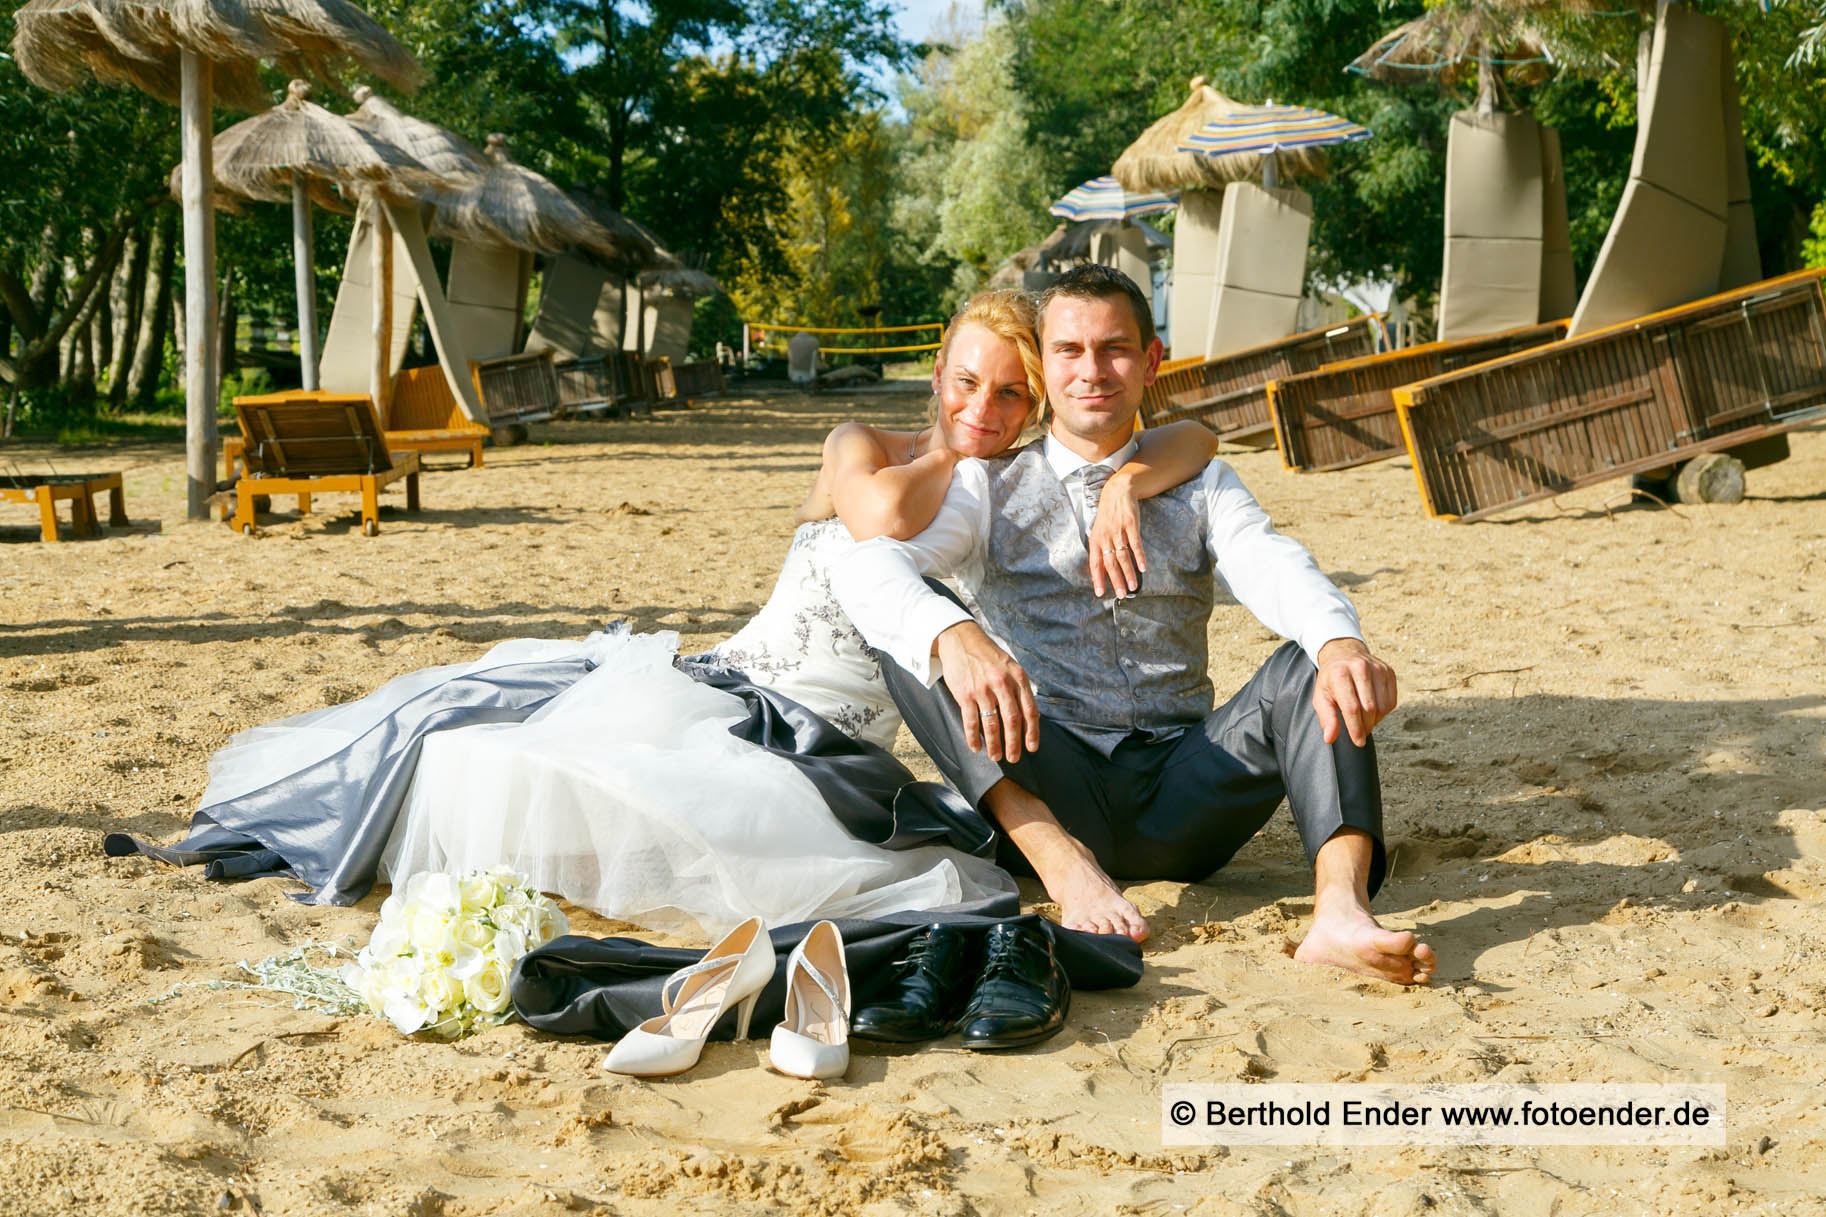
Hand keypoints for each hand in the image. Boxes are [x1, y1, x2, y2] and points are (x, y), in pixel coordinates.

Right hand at [934, 622, 1040, 762]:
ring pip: (991, 724)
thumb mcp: (1011, 666)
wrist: (961, 640)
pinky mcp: (965, 694)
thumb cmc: (989, 656)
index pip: (1029, 710)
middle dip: (1014, 743)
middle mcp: (1002, 683)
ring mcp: (982, 689)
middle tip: (1014, 758)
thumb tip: (1027, 718)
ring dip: (994, 745)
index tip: (1032, 748)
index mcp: (1018, 677)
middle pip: (1012, 720)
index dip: (1032, 732)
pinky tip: (976, 747)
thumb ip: (1020, 689)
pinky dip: (973, 737)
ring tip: (995, 757)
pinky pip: (970, 721)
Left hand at [1087, 472, 1143, 596]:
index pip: (1095, 563)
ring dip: (1129, 573)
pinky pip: (1135, 544)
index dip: (1097, 579)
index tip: (1100, 593)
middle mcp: (1105, 536)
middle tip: (1122, 594)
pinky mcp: (1131, 524)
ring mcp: (1118, 530)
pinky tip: (1143, 568)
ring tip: (1133, 586)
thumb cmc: (1108, 514)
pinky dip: (1139, 557)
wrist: (1117, 491)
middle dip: (1116, 581)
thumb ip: (1101, 548)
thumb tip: (1102, 568)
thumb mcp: (1099, 530)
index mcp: (1095, 539)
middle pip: (1110, 563)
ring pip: (1123, 556)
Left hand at [1312, 639, 1397, 746]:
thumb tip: (1330, 738)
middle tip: (1360, 731)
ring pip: (1383, 707)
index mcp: (1340, 674)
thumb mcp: (1321, 696)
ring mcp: (1377, 668)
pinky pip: (1391, 701)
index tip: (1358, 741)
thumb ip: (1326, 718)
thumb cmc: (1331, 678)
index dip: (1356, 728)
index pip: (1352, 708)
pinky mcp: (1389, 672)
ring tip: (1364, 718)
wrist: (1343, 653)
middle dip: (1365, 726)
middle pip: (1369, 709)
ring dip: (1375, 719)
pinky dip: (1383, 711)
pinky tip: (1373, 709)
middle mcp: (1360, 668)